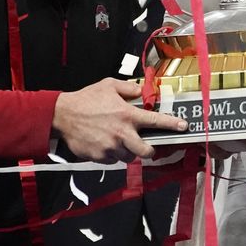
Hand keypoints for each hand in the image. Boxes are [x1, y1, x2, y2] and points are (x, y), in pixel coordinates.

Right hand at [53, 78, 186, 162]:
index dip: (172, 124)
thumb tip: (142, 92)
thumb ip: (129, 88)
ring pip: (128, 157)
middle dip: (149, 150)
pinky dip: (112, 154)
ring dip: (128, 151)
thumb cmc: (86, 99)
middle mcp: (122, 133)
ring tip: (118, 140)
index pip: (156, 121)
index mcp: (127, 115)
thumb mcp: (109, 85)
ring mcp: (110, 147)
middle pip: (146, 151)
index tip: (183, 126)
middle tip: (146, 146)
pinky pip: (112, 160)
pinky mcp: (100, 156)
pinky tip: (104, 143)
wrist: (62, 115)